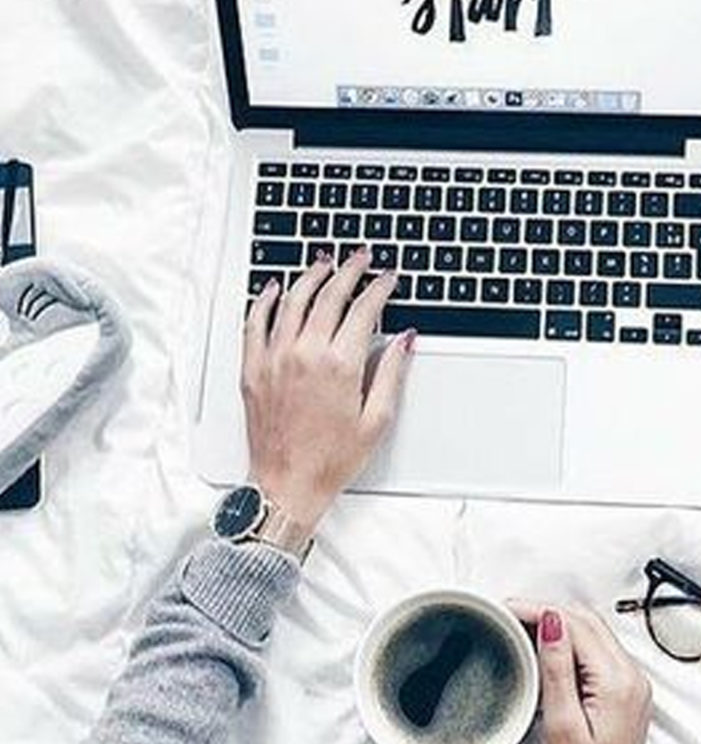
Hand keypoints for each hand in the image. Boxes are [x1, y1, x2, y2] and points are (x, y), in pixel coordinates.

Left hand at [241, 248, 414, 533]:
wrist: (286, 486)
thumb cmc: (330, 460)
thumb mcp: (376, 420)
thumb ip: (391, 373)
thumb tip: (404, 339)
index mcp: (339, 365)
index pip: (364, 309)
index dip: (379, 287)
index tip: (387, 278)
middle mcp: (305, 354)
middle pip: (329, 295)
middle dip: (349, 270)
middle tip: (360, 258)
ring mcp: (275, 358)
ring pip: (293, 300)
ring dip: (311, 275)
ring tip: (324, 263)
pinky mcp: (253, 368)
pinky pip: (256, 322)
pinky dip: (267, 299)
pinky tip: (275, 288)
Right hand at [510, 601, 651, 743]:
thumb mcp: (561, 724)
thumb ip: (557, 667)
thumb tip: (551, 622)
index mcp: (619, 682)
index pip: (577, 625)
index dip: (540, 610)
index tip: (511, 609)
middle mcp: (632, 678)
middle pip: (589, 621)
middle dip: (550, 611)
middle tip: (513, 615)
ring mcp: (631, 685)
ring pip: (594, 632)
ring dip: (561, 624)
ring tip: (525, 628)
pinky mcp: (624, 693)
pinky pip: (598, 652)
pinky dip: (572, 643)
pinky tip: (550, 649)